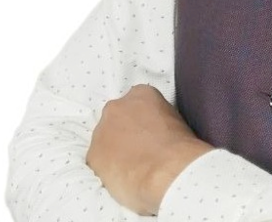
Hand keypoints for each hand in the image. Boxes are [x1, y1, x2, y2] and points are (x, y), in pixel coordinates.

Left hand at [86, 84, 212, 215]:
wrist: (168, 170)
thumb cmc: (179, 146)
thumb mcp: (174, 119)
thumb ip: (156, 118)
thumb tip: (152, 132)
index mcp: (140, 93)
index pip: (135, 104)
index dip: (140, 121)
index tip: (147, 134)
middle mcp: (117, 106)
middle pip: (115, 119)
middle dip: (123, 133)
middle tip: (137, 150)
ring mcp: (101, 130)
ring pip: (104, 140)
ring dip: (113, 151)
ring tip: (130, 167)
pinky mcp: (92, 155)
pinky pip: (97, 162)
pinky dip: (106, 169)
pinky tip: (122, 177)